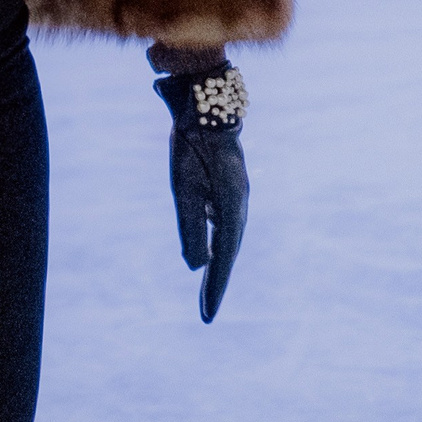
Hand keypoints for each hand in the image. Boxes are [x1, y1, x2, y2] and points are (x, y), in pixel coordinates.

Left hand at [154, 67, 248, 321]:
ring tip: (208, 287)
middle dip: (217, 281)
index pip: (221, 259)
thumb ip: (190, 225)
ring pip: (228, 237)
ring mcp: (236, 195)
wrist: (206, 105)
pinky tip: (209, 245)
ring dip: (219, 261)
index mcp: (230, 210)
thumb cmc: (192, 145)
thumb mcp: (183, 187)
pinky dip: (217, 238)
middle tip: (206, 311)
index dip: (214, 289)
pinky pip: (224, 220)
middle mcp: (238, 205)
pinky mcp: (228, 185)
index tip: (207, 316)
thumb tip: (195, 267)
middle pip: (228, 251)